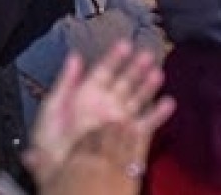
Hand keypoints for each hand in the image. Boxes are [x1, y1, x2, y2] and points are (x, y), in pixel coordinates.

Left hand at [23, 41, 174, 189]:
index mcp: (85, 98)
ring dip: (148, 86)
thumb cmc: (52, 146)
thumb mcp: (52, 109)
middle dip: (137, 67)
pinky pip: (148, 124)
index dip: (115, 57)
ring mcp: (119, 123)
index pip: (104, 71)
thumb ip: (66, 82)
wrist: (64, 175)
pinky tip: (168, 102)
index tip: (126, 43)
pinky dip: (159, 114)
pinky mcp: (131, 140)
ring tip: (158, 73)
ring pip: (138, 99)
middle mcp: (105, 108)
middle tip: (148, 54)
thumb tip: (75, 56)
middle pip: (125, 82)